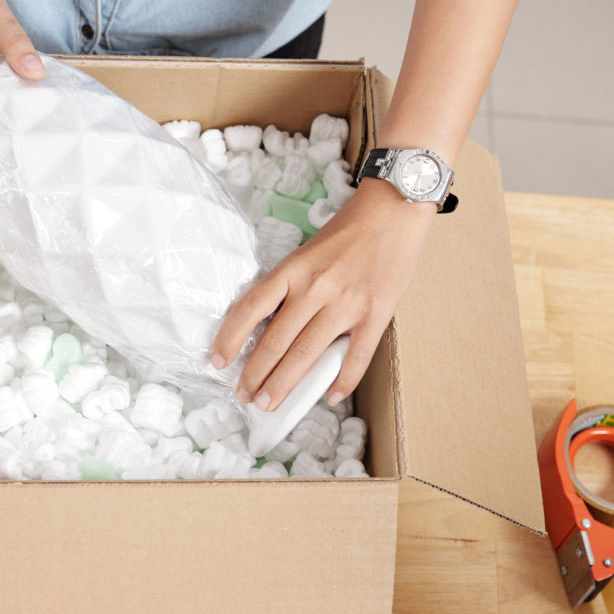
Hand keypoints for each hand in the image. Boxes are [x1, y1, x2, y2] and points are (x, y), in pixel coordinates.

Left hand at [211, 179, 434, 409]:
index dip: (230, 339)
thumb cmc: (349, 230)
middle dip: (256, 375)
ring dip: (284, 384)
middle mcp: (316, 287)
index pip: (250, 309)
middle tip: (245, 396)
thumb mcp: (306, 253)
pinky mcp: (376, 314)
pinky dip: (342, 381)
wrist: (394, 210)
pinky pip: (356, 357)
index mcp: (293, 269)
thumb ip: (290, 286)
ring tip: (269, 403)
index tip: (218, 361)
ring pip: (307, 354)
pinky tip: (329, 396)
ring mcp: (347, 303)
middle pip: (276, 342)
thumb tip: (268, 326)